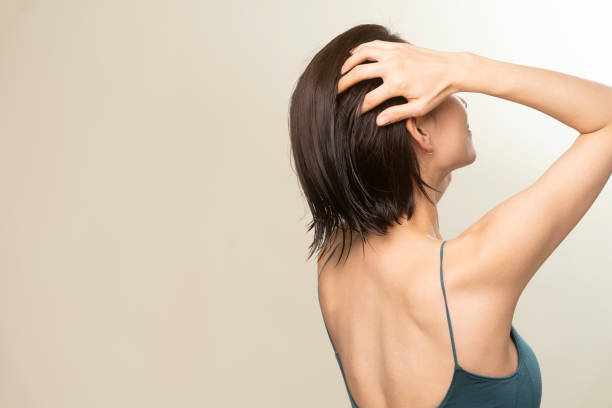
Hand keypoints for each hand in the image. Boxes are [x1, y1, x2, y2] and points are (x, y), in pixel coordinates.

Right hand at [337, 40, 462, 125]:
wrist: (453, 69)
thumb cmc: (438, 91)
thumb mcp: (419, 108)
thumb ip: (397, 114)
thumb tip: (378, 121)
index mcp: (396, 85)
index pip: (369, 99)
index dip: (359, 109)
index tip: (355, 114)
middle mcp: (393, 67)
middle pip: (359, 73)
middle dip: (344, 83)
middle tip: (337, 90)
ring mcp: (395, 54)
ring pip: (363, 54)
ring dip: (349, 62)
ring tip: (342, 71)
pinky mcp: (399, 47)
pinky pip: (374, 45)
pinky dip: (361, 48)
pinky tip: (354, 54)